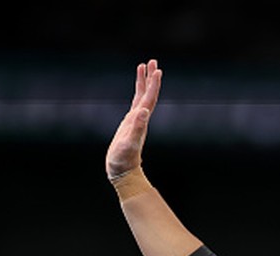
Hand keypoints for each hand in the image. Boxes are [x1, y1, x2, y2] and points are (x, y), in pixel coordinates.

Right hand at [105, 59, 161, 178]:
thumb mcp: (129, 143)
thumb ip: (137, 128)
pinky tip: (136, 90)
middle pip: (148, 94)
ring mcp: (136, 121)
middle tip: (152, 61)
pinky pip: (134, 104)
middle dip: (150, 78)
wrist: (123, 171)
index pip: (149, 99)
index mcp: (141, 120)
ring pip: (141, 97)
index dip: (153, 85)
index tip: (157, 70)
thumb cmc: (124, 159)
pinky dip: (136, 94)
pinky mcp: (129, 124)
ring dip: (143, 82)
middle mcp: (141, 118)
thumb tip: (144, 111)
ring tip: (143, 66)